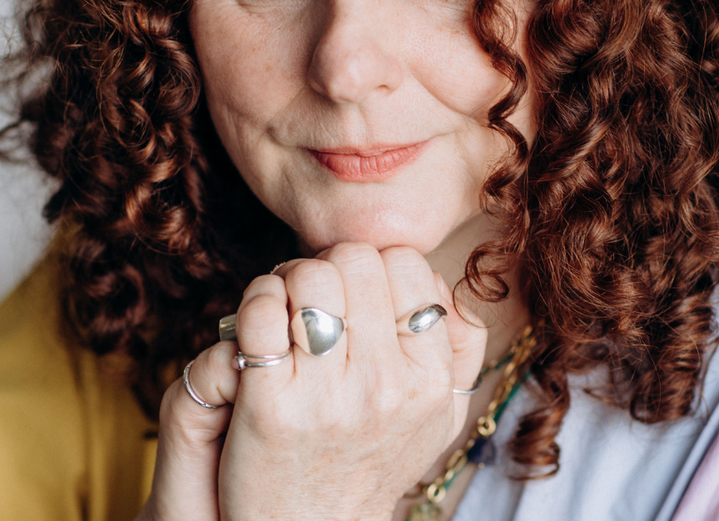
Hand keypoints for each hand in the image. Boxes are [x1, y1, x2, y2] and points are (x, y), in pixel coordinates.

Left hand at [139, 243, 487, 520]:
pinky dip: (256, 300)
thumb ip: (462, 344)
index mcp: (429, 379)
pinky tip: (258, 323)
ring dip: (289, 278)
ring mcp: (326, 396)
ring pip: (308, 275)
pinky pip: (261, 311)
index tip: (356, 290)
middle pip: (354, 259)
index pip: (406, 263)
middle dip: (329, 264)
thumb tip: (445, 282)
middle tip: (314, 291)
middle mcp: (384, 386)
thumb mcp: (439, 412)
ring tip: (285, 304)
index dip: (376, 265)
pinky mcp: (270, 406)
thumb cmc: (372, 459)